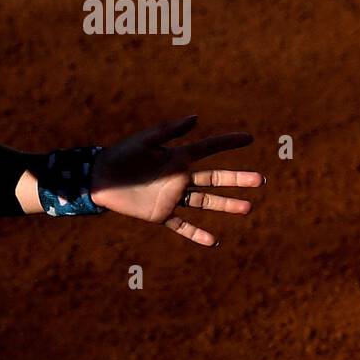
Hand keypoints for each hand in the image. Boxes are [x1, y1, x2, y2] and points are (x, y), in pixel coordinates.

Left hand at [89, 115, 263, 246]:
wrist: (99, 177)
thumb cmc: (121, 154)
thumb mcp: (145, 140)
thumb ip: (170, 131)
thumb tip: (196, 118)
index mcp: (177, 157)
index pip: (209, 149)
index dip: (228, 143)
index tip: (249, 139)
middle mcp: (179, 177)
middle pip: (214, 178)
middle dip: (237, 179)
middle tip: (260, 180)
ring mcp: (172, 197)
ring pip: (205, 202)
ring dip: (226, 205)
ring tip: (248, 208)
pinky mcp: (161, 214)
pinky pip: (182, 226)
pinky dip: (197, 234)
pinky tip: (214, 241)